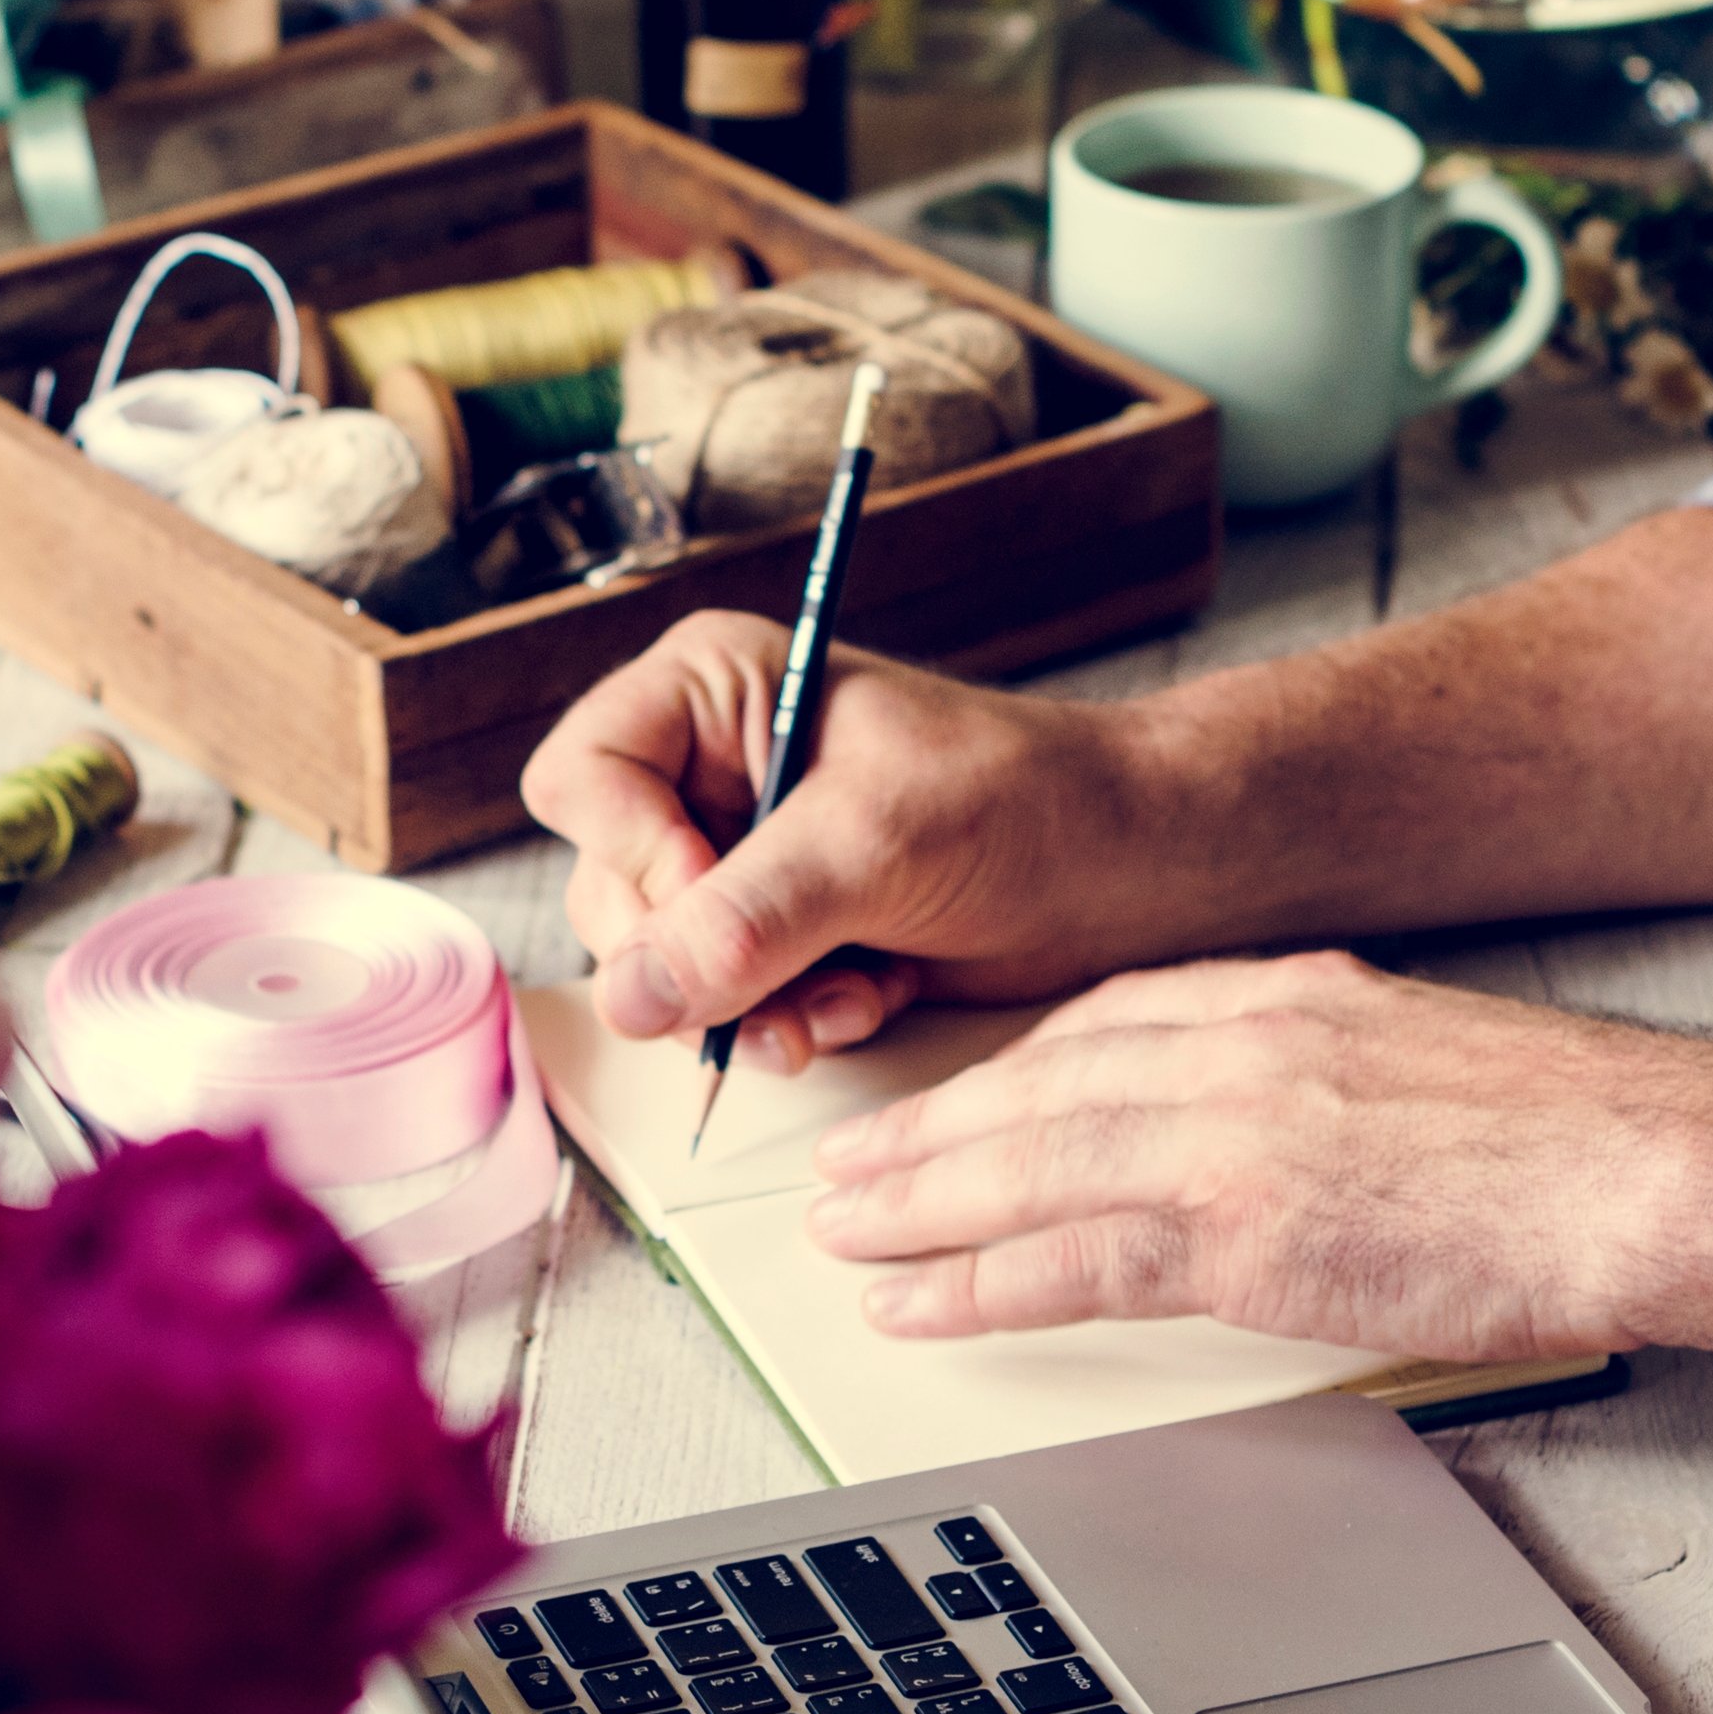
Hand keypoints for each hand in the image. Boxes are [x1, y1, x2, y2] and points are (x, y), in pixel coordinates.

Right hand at [520, 616, 1164, 1076]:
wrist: (1129, 868)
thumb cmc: (1024, 802)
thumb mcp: (875, 844)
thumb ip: (747, 919)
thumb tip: (634, 996)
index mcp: (710, 690)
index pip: (583, 779)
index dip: (633, 856)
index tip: (714, 902)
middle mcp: (707, 770)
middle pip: (607, 888)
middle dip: (695, 960)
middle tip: (770, 994)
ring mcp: (740, 858)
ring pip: (660, 965)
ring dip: (747, 1007)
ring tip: (838, 1003)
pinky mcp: (780, 934)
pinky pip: (725, 1005)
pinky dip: (792, 1023)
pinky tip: (867, 1001)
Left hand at [799, 951, 1709, 1357]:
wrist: (1651, 1166)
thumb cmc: (1569, 1138)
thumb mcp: (1418, 1057)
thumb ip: (1318, 1074)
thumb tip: (1272, 1132)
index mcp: (1280, 996)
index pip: (1098, 1024)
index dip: (1002, 1070)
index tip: (944, 1102)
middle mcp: (1237, 1047)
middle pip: (1034, 1086)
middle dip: (926, 1133)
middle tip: (844, 1174)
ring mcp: (1233, 1137)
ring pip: (1026, 1165)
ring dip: (917, 1207)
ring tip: (841, 1239)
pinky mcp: (1248, 1235)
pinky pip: (1073, 1262)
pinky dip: (977, 1286)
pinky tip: (917, 1309)